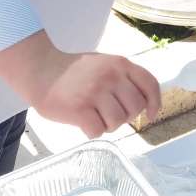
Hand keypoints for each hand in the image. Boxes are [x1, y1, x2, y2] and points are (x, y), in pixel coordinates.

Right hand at [0, 32, 161, 136]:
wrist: (41, 70)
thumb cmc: (74, 72)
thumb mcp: (104, 64)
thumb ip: (123, 78)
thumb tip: (144, 103)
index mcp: (119, 64)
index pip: (149, 84)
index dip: (154, 102)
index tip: (150, 114)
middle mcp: (110, 76)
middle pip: (135, 108)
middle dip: (125, 116)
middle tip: (109, 113)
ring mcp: (95, 92)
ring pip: (118, 122)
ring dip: (107, 125)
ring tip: (94, 115)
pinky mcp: (80, 109)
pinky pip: (98, 131)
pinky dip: (91, 132)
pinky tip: (83, 122)